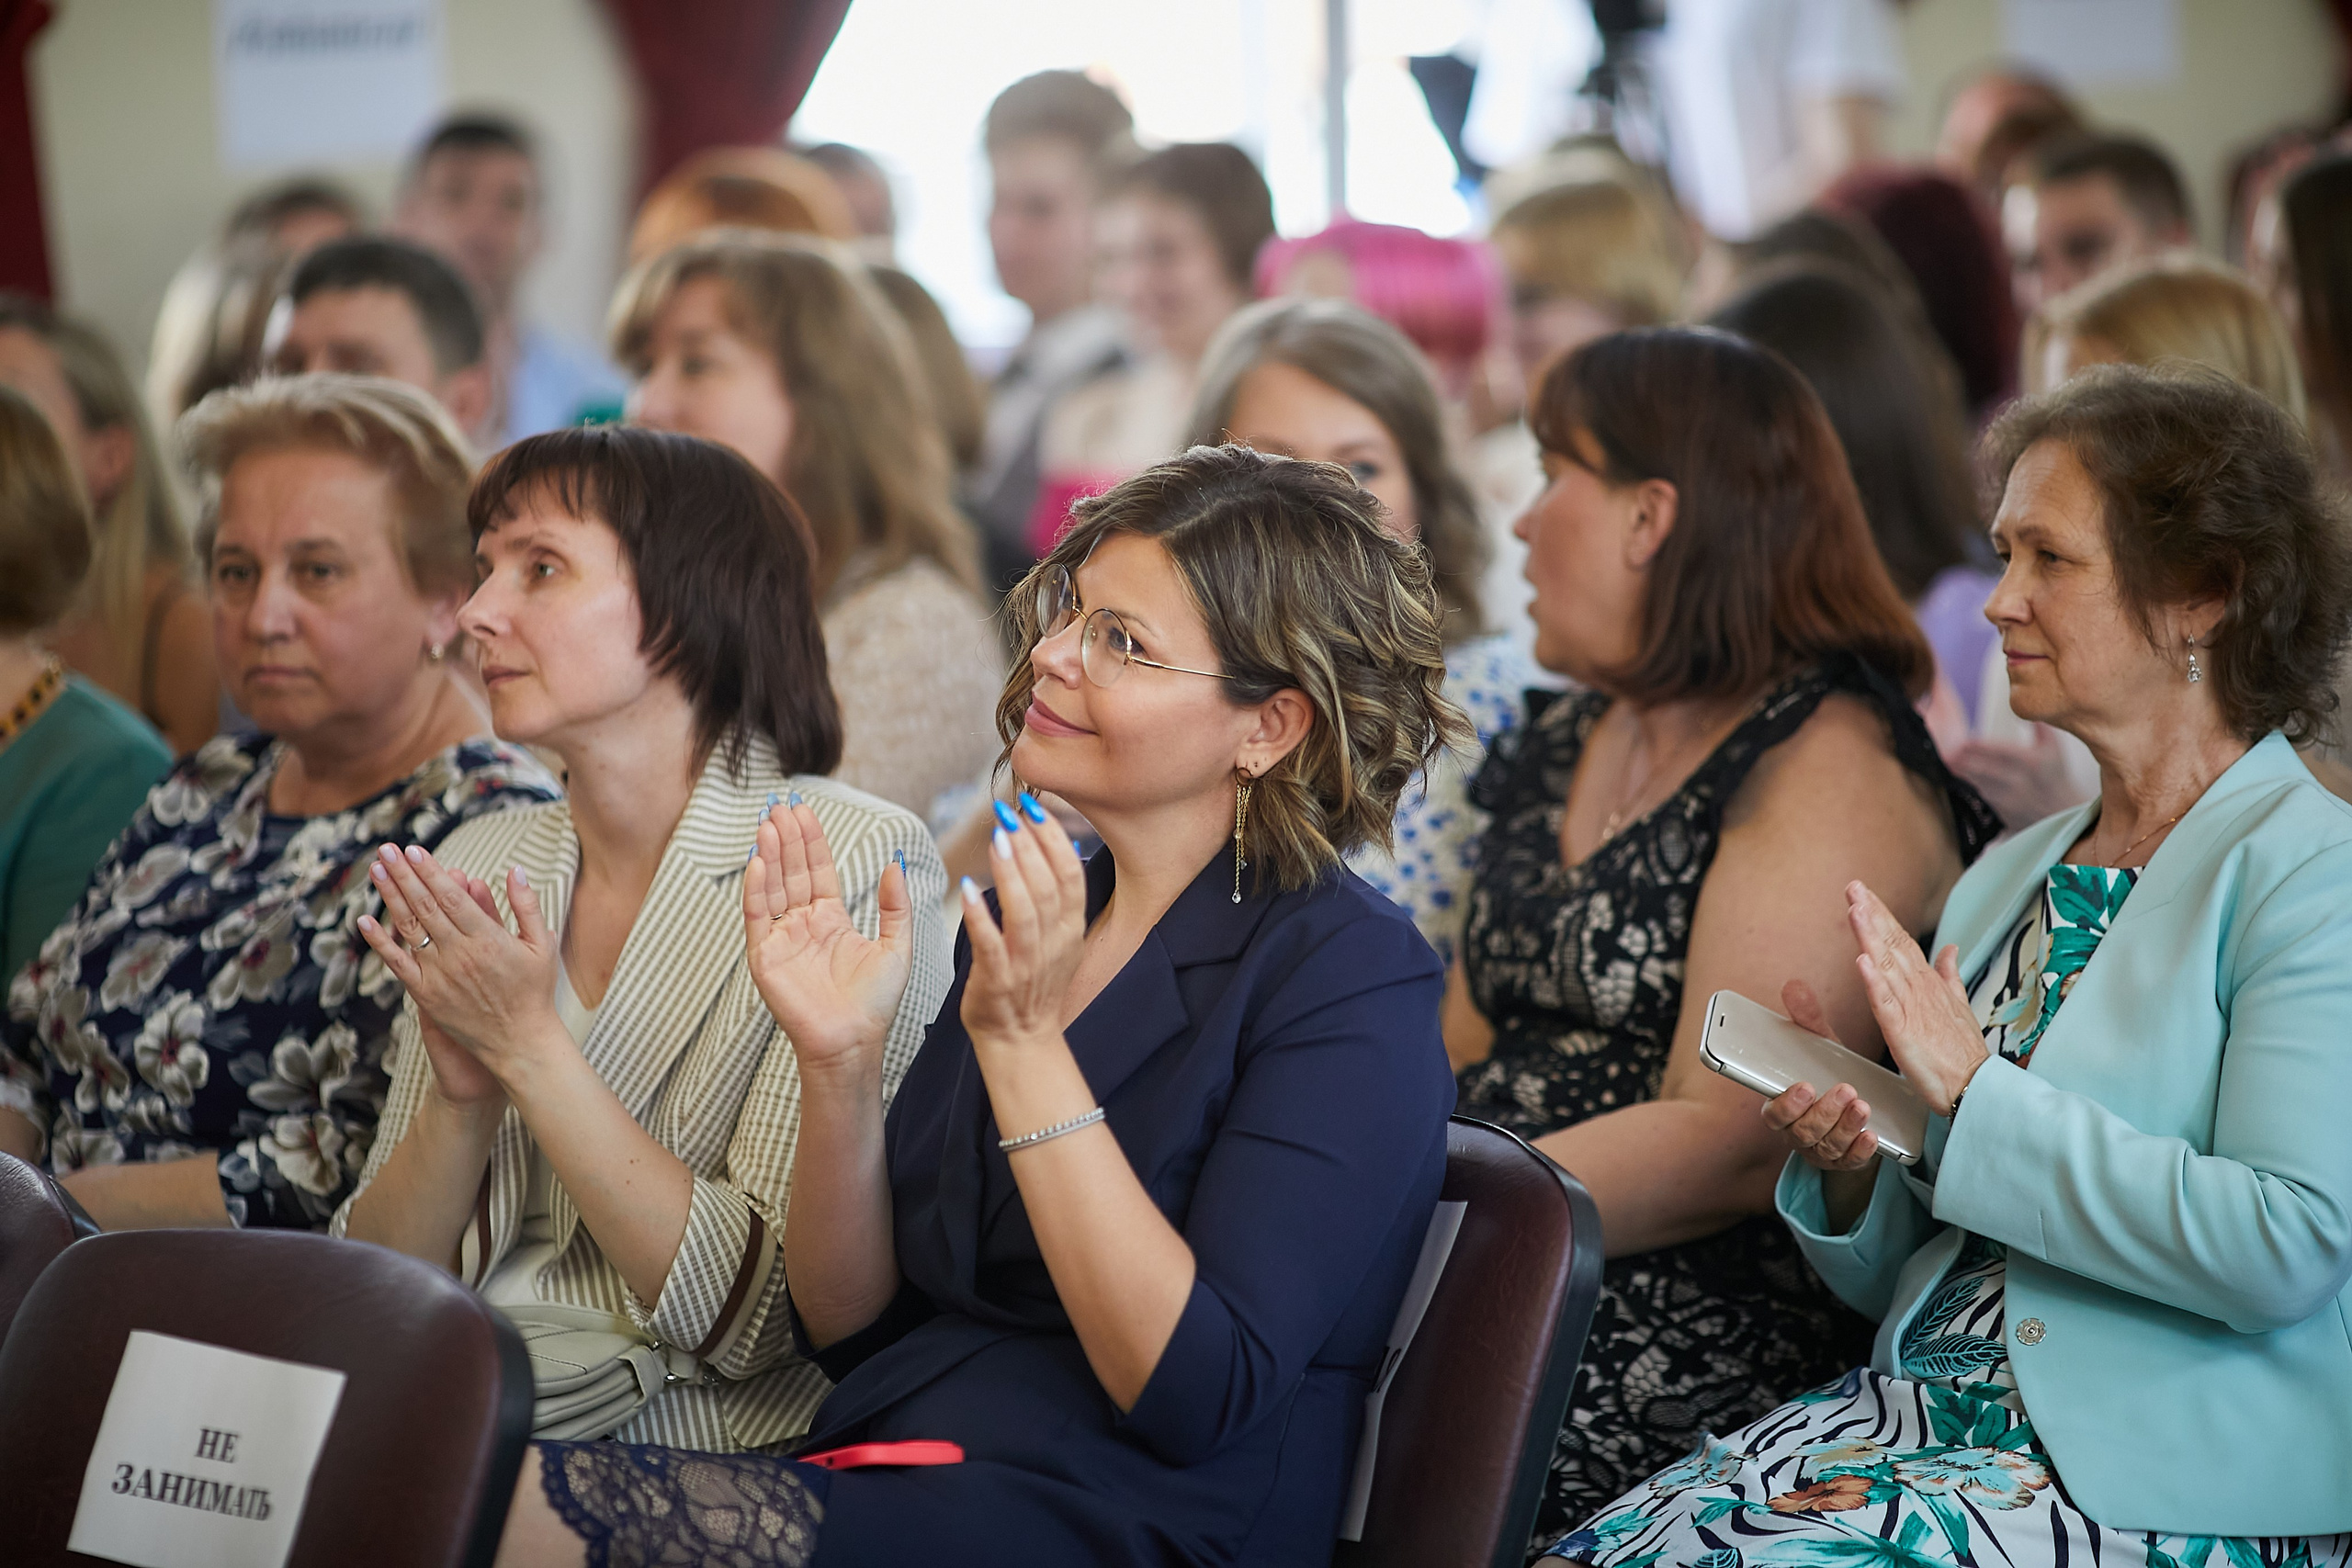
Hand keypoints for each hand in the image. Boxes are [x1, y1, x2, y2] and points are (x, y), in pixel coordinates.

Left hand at [355, 844, 560, 1083]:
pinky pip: (398, 963)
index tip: (414, 850)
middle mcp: (459, 954)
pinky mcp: (426, 994)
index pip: (451, 897)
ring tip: (376, 870)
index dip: (430, 872)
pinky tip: (365, 920)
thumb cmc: (534, 992)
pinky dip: (380, 941)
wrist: (519, 1042)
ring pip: (408, 928)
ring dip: (390, 897)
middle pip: (424, 905)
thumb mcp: (542, 944)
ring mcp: (439, 974)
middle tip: (387, 849)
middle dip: (404, 874)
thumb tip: (515, 871)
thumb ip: (527, 906)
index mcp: (488, 939)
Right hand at [745, 798, 913, 1076]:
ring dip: (770, 854)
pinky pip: (757, 916)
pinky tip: (758, 861)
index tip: (806, 811)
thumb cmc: (875, 1003)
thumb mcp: (896, 946)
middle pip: (792, 872)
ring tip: (769, 822)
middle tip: (781, 805)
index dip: (811, 841)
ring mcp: (781, 939)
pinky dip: (756, 888)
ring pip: (773, 887)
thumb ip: (895, 905)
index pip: (817, 871)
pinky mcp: (764, 957)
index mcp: (831, 919)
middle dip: (787, 838)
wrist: (853, 1041)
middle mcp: (803, 925)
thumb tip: (895, 864)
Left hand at [960, 795, 1087, 1050]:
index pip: (1072, 875)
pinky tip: (968, 888)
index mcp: (1071, 930)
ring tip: (998, 837)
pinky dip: (980, 915)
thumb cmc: (1035, 987)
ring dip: (1012, 872)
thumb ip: (1062, 899)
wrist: (1022, 1041)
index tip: (1035, 807)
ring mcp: (1027, 963)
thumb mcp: (1061, 941)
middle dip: (1031, 844)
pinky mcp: (997, 980)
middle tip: (1010, 812)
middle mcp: (1054, 944)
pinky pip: (990, 944)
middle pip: (1050, 886)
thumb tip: (1064, 847)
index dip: (1055, 838)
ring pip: (1025, 911)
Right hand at [1760, 978, 1879, 1171]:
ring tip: (1863, 1104)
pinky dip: (1861, 1150)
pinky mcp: (1844, 1162)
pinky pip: (1850, 1162)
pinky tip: (1872, 1135)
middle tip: (1846, 1089)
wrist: (1857, 1104)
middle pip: (1804, 1130)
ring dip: (1846, 1125)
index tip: (1803, 1086)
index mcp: (1783, 1107)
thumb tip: (1794, 986)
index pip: (1774, 1113)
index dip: (1786, 1104)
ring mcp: (1821, 1151)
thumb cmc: (1829, 1074)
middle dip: (1825, 1110)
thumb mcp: (1821, 1048)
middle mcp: (1797, 1133)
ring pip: (1828, 1145)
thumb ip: (1808, 1021)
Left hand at [1844, 881, 1985, 1116]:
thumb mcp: (1956, 1005)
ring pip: (1887, 965)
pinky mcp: (1903, 1031)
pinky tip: (1862, 962)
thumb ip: (1949, 975)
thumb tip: (1949, 948)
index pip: (1901, 941)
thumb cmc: (1963, 1050)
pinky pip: (1885, 1003)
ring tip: (1855, 910)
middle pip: (1892, 944)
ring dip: (1870, 937)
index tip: (1863, 893)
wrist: (1975, 1084)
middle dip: (1873, 914)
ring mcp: (1912, 1008)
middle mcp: (1919, 988)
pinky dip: (1874, 982)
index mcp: (1927, 982)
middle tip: (1853, 887)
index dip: (1882, 916)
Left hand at [1950, 726, 2086, 827]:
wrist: (2062, 813)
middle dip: (1963, 760)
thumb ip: (2038, 724)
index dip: (1981, 747)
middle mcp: (2020, 782)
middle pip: (1985, 770)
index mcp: (2032, 763)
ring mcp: (2010, 800)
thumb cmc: (2054, 773)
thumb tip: (2023, 702)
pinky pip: (1979, 798)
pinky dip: (1966, 787)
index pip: (2002, 753)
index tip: (1964, 741)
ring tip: (1945, 762)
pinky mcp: (2001, 813)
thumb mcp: (2053, 746)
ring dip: (1961, 774)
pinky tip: (1953, 777)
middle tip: (1945, 750)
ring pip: (1979, 785)